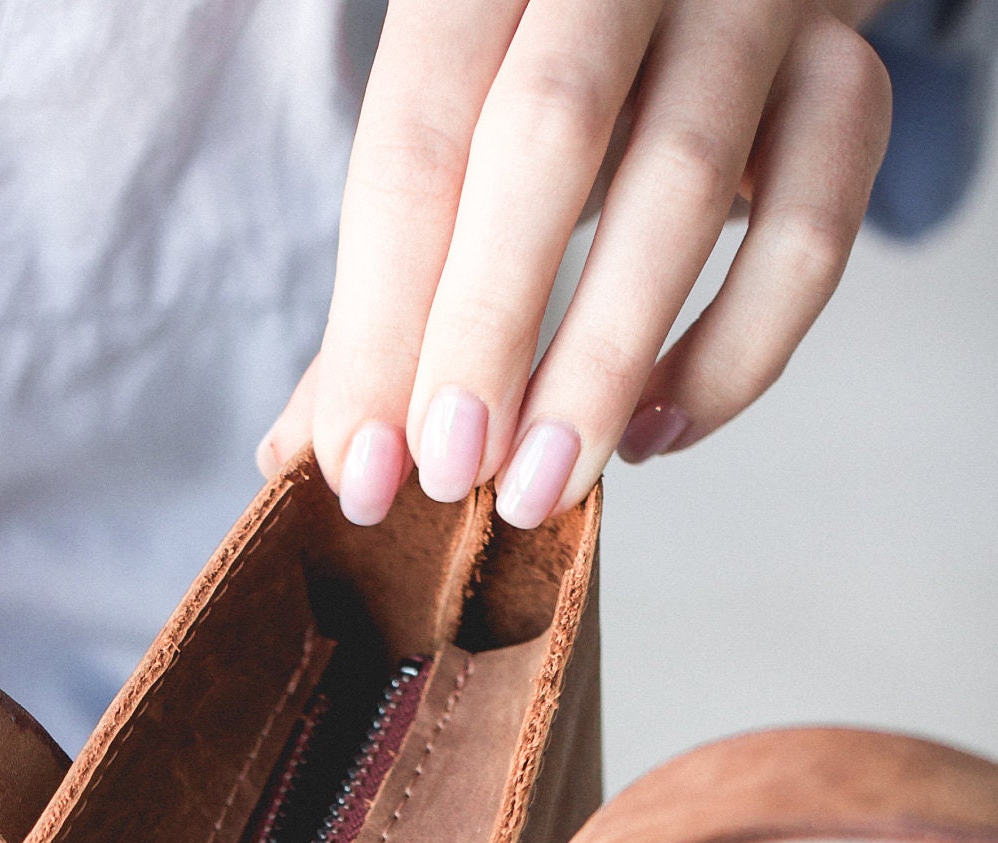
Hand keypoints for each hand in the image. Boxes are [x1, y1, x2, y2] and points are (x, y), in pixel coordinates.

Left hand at [261, 0, 889, 527]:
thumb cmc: (555, 77)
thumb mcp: (457, 139)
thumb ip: (390, 282)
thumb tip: (300, 456)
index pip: (417, 137)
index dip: (383, 319)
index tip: (365, 469)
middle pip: (547, 135)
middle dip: (488, 328)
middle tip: (456, 478)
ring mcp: (751, 0)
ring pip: (684, 179)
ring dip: (603, 361)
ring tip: (540, 486)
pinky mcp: (849, 71)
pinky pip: (812, 228)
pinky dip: (736, 353)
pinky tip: (654, 431)